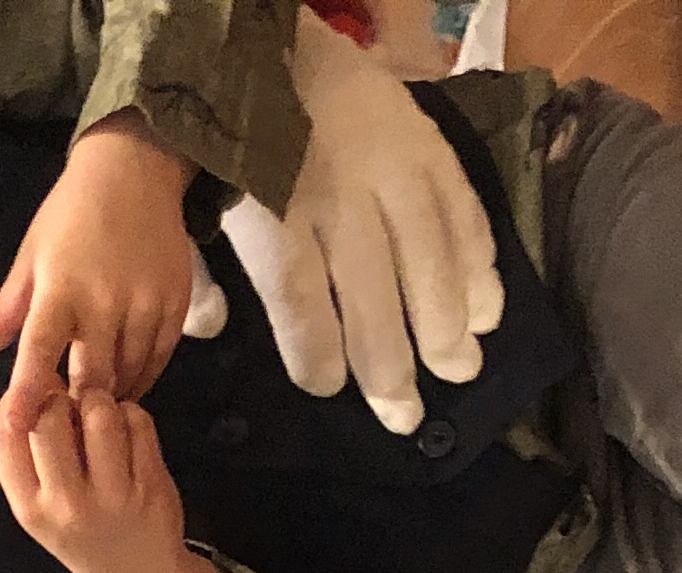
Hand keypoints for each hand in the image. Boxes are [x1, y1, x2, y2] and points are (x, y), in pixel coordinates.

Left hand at [0, 114, 226, 427]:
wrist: (133, 173)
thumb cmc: (71, 214)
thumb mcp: (32, 256)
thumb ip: (7, 309)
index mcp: (60, 289)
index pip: (39, 351)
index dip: (28, 392)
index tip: (18, 426)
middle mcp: (103, 302)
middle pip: (92, 378)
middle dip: (80, 408)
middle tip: (69, 424)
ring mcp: (144, 305)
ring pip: (130, 374)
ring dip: (113, 396)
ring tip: (99, 409)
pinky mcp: (175, 304)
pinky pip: (159, 359)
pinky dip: (143, 378)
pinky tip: (129, 384)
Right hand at [0, 386, 194, 572]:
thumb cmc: (84, 533)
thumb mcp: (42, 508)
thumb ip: (31, 455)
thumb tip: (35, 379)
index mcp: (29, 507)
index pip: (5, 431)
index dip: (18, 399)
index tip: (34, 397)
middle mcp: (66, 505)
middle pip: (51, 414)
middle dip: (63, 398)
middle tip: (75, 412)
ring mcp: (112, 497)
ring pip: (99, 411)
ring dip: (102, 403)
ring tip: (104, 421)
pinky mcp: (151, 486)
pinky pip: (138, 421)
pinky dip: (133, 416)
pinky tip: (130, 434)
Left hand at [221, 10, 502, 434]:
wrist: (270, 46)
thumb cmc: (229, 142)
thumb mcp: (195, 199)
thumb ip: (199, 267)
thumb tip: (212, 328)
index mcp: (270, 210)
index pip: (300, 299)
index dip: (318, 356)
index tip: (328, 388)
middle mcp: (335, 192)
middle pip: (370, 293)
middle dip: (390, 365)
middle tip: (406, 417)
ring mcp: (388, 165)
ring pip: (426, 254)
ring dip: (447, 322)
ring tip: (459, 370)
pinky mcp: (426, 143)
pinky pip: (462, 209)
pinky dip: (478, 262)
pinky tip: (486, 311)